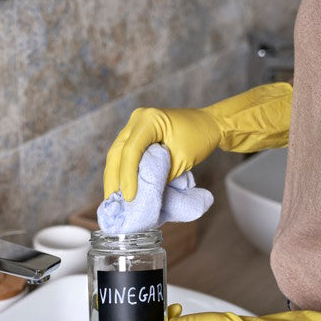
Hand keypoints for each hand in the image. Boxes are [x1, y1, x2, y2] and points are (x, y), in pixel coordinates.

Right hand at [103, 82, 292, 199]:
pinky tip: (119, 188)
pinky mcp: (136, 134)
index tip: (129, 197)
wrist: (209, 124)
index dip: (127, 176)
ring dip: (114, 177)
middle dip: (113, 179)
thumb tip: (141, 194)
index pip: (131, 150)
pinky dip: (121, 171)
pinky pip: (123, 154)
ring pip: (116, 154)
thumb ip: (160, 175)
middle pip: (117, 152)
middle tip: (112, 201)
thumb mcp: (181, 160)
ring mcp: (134, 125)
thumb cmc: (200, 139)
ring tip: (112, 198)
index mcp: (150, 119)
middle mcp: (137, 119)